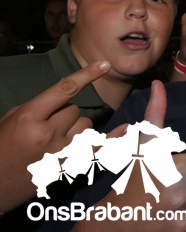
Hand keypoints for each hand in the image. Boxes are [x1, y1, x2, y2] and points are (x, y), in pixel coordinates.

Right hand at [0, 61, 109, 212]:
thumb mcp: (11, 119)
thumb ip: (39, 106)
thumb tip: (67, 97)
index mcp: (29, 117)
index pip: (65, 89)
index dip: (87, 75)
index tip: (104, 64)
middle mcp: (48, 133)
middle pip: (75, 110)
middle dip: (64, 114)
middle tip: (46, 127)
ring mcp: (60, 152)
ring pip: (86, 126)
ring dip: (75, 129)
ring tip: (54, 140)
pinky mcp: (67, 167)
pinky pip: (99, 148)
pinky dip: (113, 139)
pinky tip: (127, 129)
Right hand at [67, 82, 185, 231]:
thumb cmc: (130, 186)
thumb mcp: (141, 152)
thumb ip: (155, 118)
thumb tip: (158, 85)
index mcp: (172, 170)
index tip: (185, 171)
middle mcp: (179, 197)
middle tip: (181, 191)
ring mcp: (183, 224)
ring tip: (178, 208)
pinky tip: (176, 226)